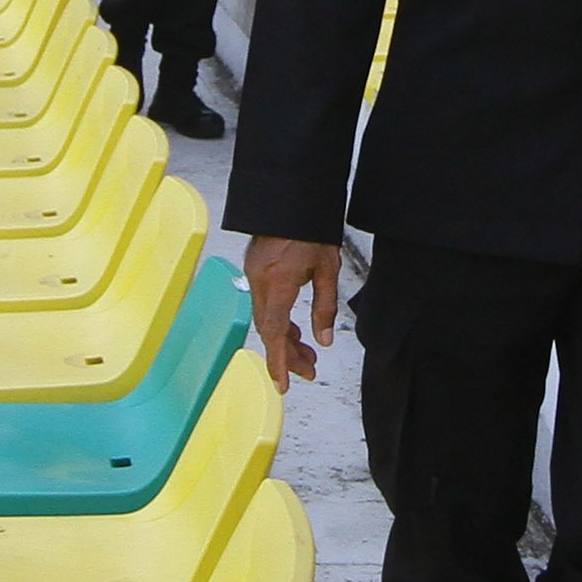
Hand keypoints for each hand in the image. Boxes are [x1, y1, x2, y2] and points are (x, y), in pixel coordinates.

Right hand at [245, 233, 343, 385]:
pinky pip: (264, 306)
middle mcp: (259, 282)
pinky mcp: (255, 270)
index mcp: (278, 283)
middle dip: (288, 355)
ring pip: (266, 319)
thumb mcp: (328, 269)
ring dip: (285, 340)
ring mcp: (253, 276)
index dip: (278, 361)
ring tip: (308, 356)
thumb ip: (325, 308)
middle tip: (310, 371)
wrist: (293, 197)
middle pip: (269, 330)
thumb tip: (323, 340)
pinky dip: (278, 322)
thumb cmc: (312, 227)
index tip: (282, 384)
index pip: (273, 332)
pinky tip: (295, 332)